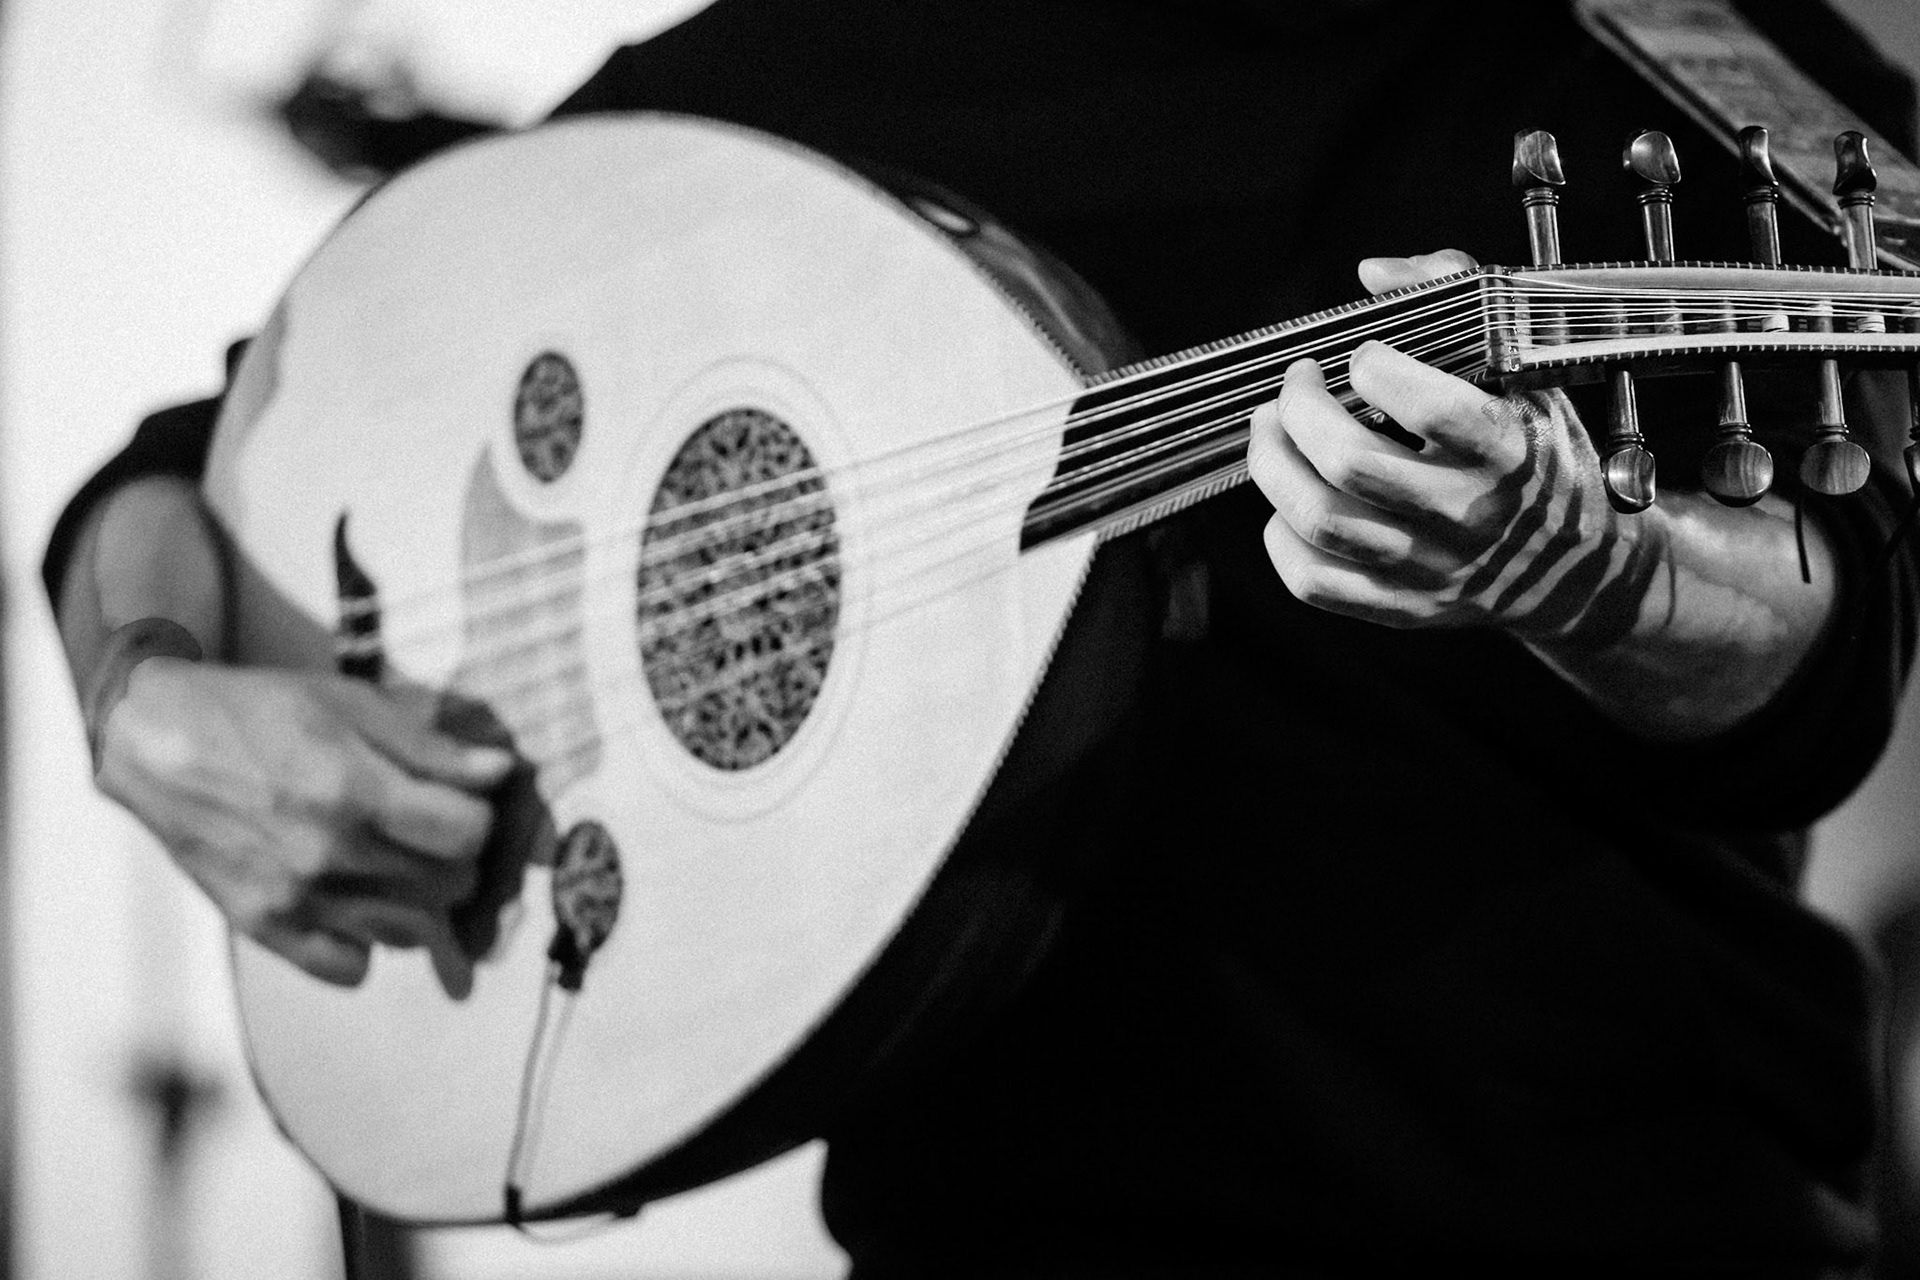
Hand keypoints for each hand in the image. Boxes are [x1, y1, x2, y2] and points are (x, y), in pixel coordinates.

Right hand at [94, 659, 515, 993]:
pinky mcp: (265, 928)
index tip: (459, 802)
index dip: (477, 816)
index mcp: (354, 791)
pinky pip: (351, 970)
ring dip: (420, 901)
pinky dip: (366, 945)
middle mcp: (327, 855)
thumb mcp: (350, 706)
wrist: (157, 743)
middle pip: (449, 886)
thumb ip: (430, 747)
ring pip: (412, 934)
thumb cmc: (260, 713)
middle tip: (428, 830)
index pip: (468, 835)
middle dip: (454, 857)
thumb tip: (502, 771)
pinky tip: (356, 902)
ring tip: (394, 863)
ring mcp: (295, 900)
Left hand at [1247, 250, 1661, 645]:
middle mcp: (1469, 513)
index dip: (1376, 370)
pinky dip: (1280, 538)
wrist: (1576, 570)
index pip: (1432, 408)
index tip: (1361, 355)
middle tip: (1292, 386)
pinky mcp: (1402, 607)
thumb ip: (1457, 297)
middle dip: (1298, 412)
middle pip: (1351, 465)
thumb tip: (1373, 273)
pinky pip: (1315, 582)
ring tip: (1269, 432)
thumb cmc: (1536, 452)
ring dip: (1272, 465)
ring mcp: (1431, 567)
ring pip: (1321, 521)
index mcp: (1507, 449)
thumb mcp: (1525, 371)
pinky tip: (1286, 503)